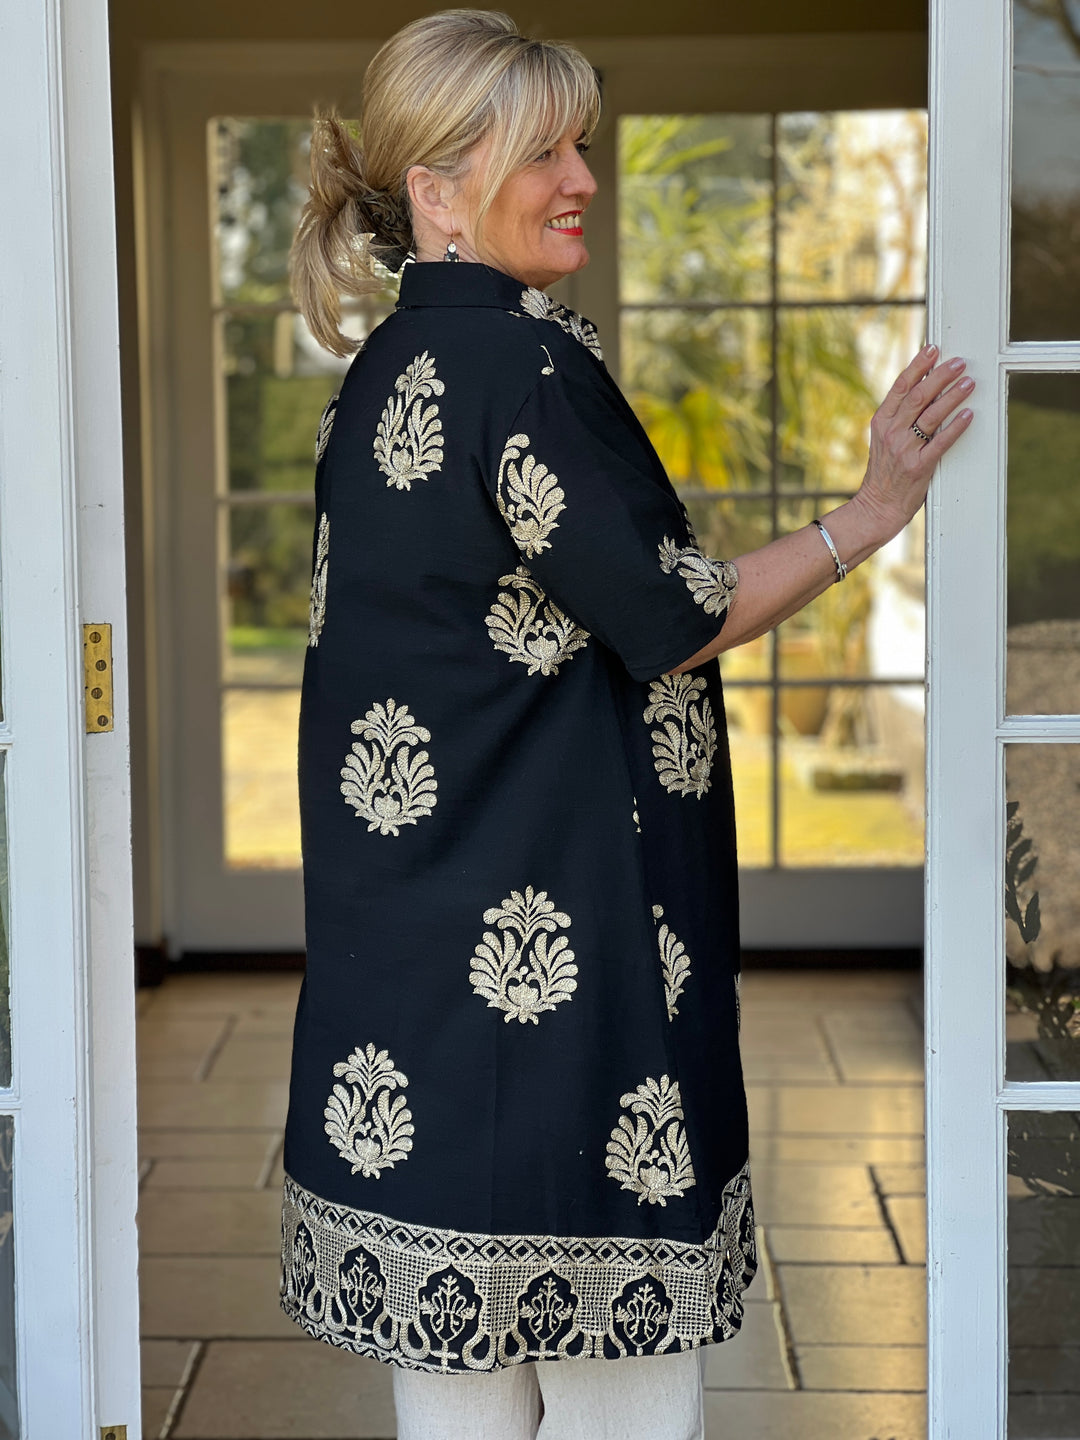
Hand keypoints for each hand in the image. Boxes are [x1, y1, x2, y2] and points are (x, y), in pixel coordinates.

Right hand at [852, 344, 974, 541]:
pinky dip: (956, 427)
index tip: (933, 349)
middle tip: (959, 363)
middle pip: (918, 396)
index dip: (918, 365)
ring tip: (969, 383)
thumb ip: (899, 417)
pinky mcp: (919, 467)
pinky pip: (941, 442)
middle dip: (941, 376)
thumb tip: (925, 389)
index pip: (900, 386)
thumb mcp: (884, 440)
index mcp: (881, 422)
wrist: (877, 507)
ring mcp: (904, 450)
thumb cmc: (884, 473)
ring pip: (931, 415)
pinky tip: (968, 415)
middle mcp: (891, 433)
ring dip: (952, 396)